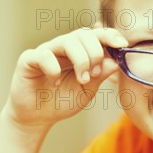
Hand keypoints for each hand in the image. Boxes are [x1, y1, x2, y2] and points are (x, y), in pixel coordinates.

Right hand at [4, 27, 126, 127]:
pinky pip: (45, 55)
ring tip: (82, 80)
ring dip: (81, 60)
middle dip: (96, 53)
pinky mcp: (29, 59)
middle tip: (95, 74)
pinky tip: (54, 83)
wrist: (37, 117)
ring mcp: (46, 51)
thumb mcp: (87, 90)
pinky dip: (54, 70)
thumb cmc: (62, 101)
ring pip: (67, 41)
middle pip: (84, 34)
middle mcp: (63, 47)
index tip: (122, 45)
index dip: (110, 36)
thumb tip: (115, 61)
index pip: (96, 35)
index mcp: (79, 52)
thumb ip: (100, 75)